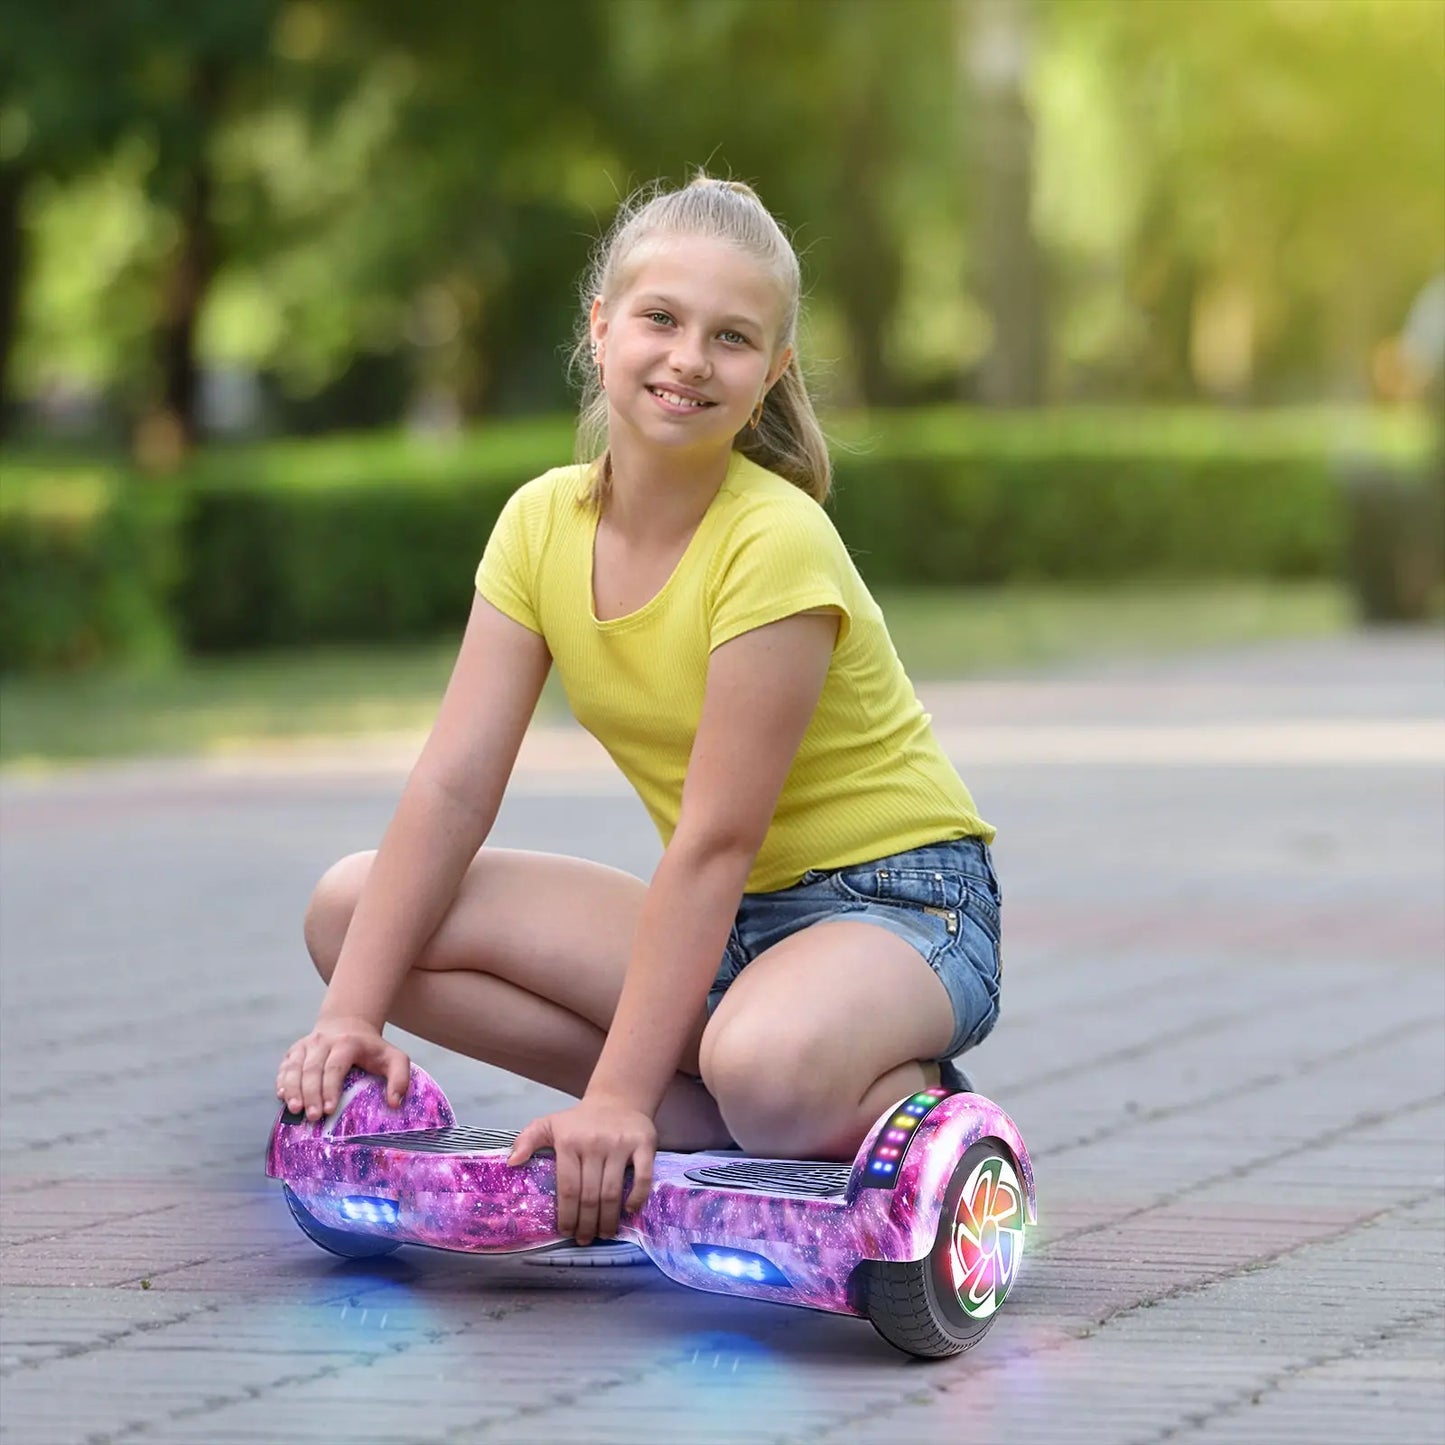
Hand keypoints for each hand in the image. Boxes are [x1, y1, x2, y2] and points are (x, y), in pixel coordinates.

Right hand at [275, 1015, 409, 1121]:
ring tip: (295, 1110)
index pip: (335, 1067)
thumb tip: (394, 1103)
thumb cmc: (372, 1048)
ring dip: (293, 1089)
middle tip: (312, 1117)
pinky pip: (284, 1067)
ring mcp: (306, 1045)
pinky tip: (283, 1096)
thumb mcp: (394, 1058)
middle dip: (311, 1094)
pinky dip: (282, 1082)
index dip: (329, 1088)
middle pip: (312, 1069)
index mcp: (347, 1043)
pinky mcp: (294, 1051)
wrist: (348, 1024)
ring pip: (294, 1068)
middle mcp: (323, 1042)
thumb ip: (400, 1078)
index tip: (328, 1110)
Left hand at [508, 1097, 655, 1244]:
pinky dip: (636, 1198)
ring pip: (613, 1192)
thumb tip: (511, 1163)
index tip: (566, 1233)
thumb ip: (527, 1140)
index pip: (568, 1188)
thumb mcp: (549, 1124)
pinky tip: (628, 1211)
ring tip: (604, 1233)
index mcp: (570, 1142)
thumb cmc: (580, 1121)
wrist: (618, 1100)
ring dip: (608, 1220)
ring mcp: (621, 1144)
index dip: (567, 1216)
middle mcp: (595, 1143)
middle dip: (587, 1224)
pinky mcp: (644, 1144)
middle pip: (590, 1196)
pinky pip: (643, 1177)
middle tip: (585, 1239)